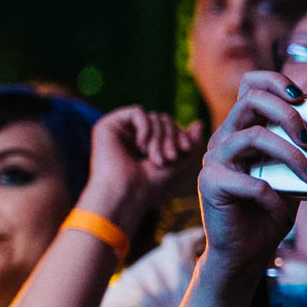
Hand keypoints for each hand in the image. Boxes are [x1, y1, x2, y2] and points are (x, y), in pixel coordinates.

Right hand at [75, 107, 204, 232]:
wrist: (127, 194)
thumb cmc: (154, 185)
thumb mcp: (182, 164)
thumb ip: (193, 143)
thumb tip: (198, 123)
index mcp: (147, 146)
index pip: (171, 127)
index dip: (182, 135)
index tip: (186, 150)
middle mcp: (132, 136)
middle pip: (163, 120)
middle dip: (171, 137)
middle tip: (170, 158)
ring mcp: (120, 131)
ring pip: (153, 116)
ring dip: (160, 137)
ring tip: (156, 159)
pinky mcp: (108, 126)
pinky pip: (137, 111)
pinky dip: (146, 127)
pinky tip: (141, 146)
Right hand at [196, 72, 306, 275]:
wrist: (246, 252)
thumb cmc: (272, 210)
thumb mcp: (294, 176)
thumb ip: (304, 153)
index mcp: (243, 129)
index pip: (250, 85)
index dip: (275, 81)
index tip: (302, 97)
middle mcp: (225, 138)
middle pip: (251, 101)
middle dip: (287, 114)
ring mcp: (214, 160)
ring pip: (252, 136)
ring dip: (289, 155)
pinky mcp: (210, 184)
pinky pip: (250, 181)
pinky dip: (273, 197)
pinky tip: (281, 211)